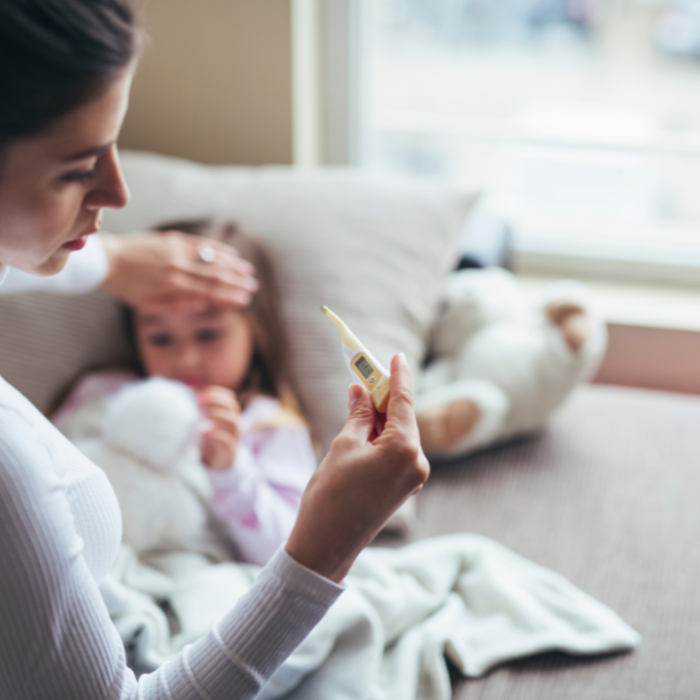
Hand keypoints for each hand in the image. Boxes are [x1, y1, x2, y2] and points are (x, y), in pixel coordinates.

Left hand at [99, 231, 258, 312]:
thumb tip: (202, 306)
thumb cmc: (127, 287)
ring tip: (248, 271)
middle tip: (252, 287)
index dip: (229, 297)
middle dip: (236, 282)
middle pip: (214, 275)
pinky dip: (217, 249)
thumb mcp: (148, 306)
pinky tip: (231, 253)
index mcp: (172, 286)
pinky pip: (200, 244)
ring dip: (232, 265)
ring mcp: (175, 251)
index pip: (208, 292)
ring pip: (210, 258)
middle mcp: (177, 267)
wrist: (108, 260)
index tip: (245, 300)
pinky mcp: (172, 239)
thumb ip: (175, 307)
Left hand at [197, 386, 240, 470]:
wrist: (215, 465)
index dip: (216, 394)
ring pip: (233, 423)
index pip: (229, 399)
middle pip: (232, 408)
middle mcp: (234, 425)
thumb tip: (183, 396)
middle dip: (216, 401)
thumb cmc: (207, 441)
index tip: (200, 393)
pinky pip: (227, 442)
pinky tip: (203, 432)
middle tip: (199, 401)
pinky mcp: (229, 453)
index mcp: (229, 415)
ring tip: (202, 414)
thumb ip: (198, 413)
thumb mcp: (203, 425)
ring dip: (217, 416)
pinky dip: (216, 435)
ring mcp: (234, 439)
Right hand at [285, 353, 429, 582]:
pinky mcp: (404, 487)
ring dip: (381, 418)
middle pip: (403, 418)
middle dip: (385, 397)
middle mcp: (417, 462)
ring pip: (400, 435)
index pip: (404, 401)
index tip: (398, 356)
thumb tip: (362, 391)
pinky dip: (382, 437)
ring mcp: (413, 477)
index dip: (399, 376)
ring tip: (359, 400)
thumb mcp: (343, 445)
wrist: (326, 545)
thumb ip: (359, 414)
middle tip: (368, 376)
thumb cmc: (330, 494)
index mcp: (404, 448)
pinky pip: (397, 452)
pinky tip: (365, 427)